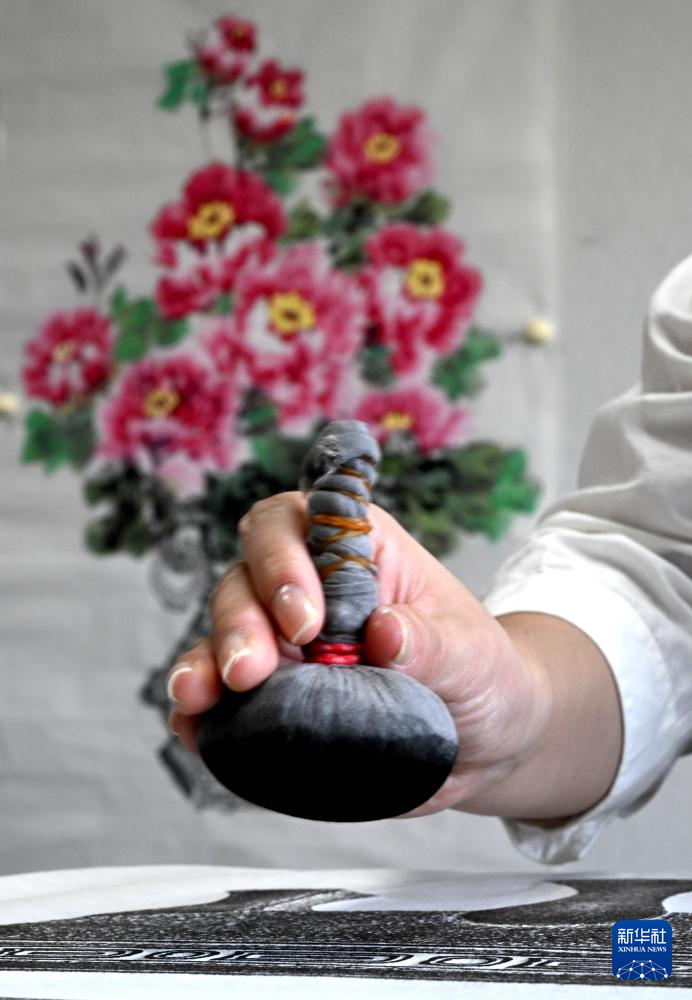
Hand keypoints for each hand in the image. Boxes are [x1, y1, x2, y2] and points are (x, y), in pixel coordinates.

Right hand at [167, 492, 621, 819]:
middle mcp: (308, 591)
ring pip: (221, 636)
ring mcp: (284, 648)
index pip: (295, 525)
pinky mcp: (273, 704)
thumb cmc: (482, 675)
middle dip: (239, 622)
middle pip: (245, 581)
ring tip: (199, 697)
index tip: (306, 621)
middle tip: (250, 671)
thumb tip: (384, 632)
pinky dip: (201, 714)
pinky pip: (221, 702)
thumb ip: (435, 643)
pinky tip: (195, 727)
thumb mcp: (475, 655)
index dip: (284, 560)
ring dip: (205, 663)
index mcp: (356, 552)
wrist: (486, 744)